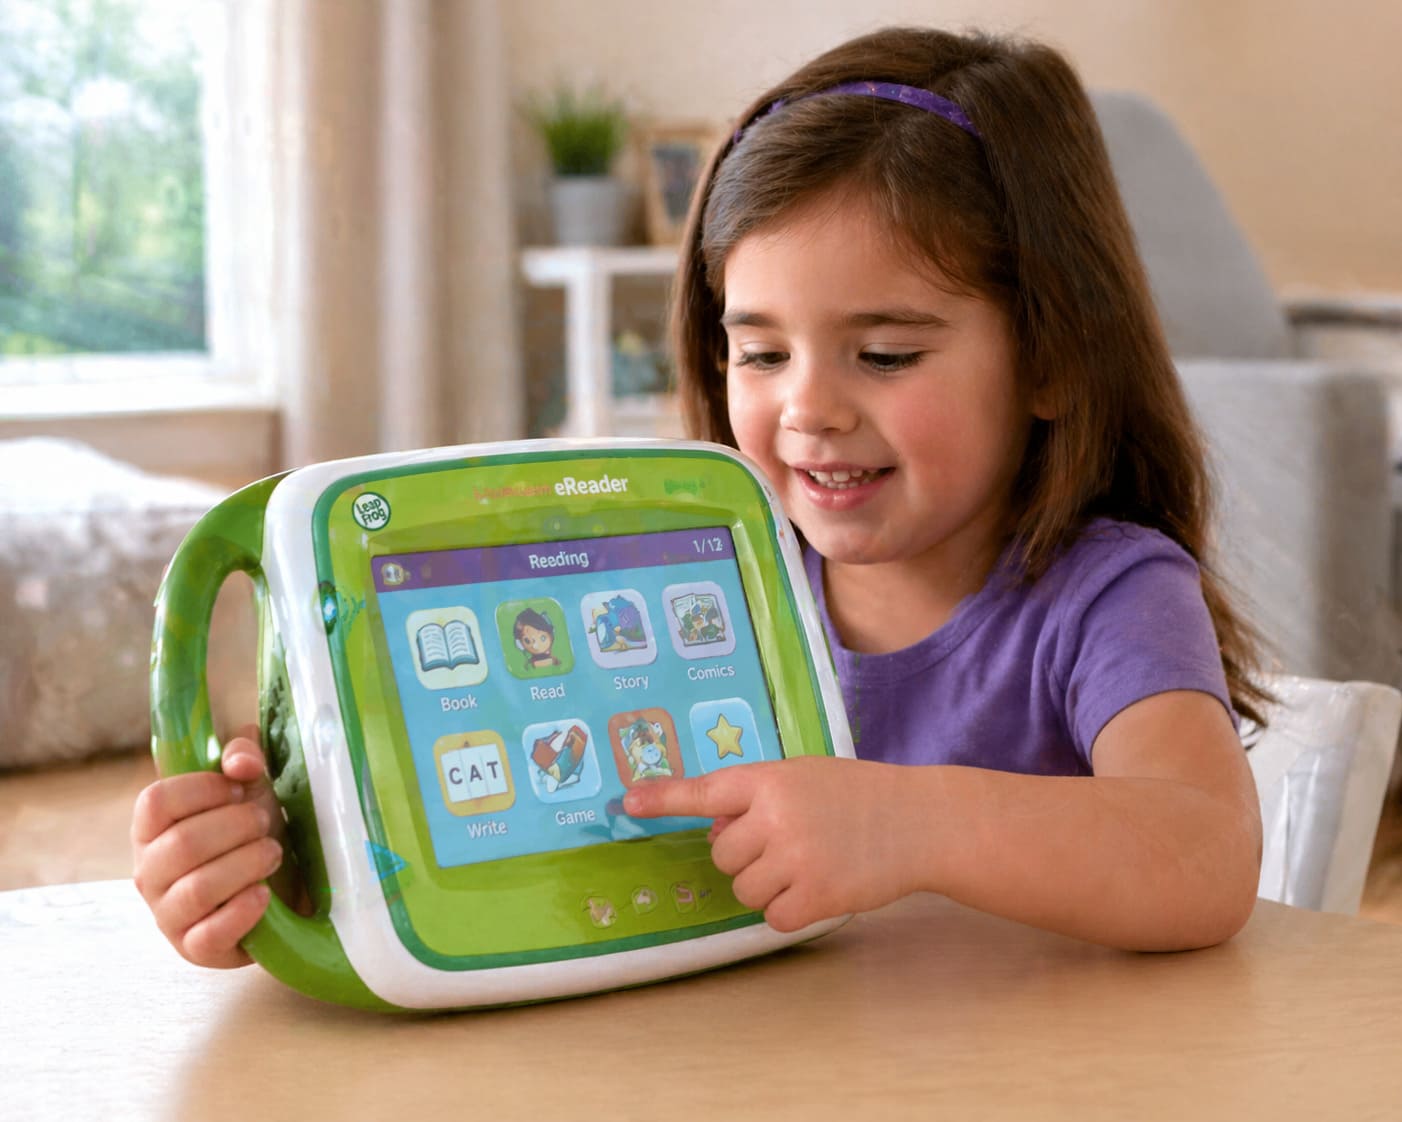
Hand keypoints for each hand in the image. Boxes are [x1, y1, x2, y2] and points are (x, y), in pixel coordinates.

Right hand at [131, 730, 286, 968]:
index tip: (239, 787)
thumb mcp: (250, 785)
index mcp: (152, 829)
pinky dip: (244, 910)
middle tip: (265, 822)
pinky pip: (211, 934)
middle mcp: (149, 873)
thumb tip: (242, 763)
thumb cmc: (252, 831)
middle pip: (183, 844)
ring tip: (272, 853)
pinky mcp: (194, 949)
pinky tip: (264, 893)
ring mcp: (168, 914)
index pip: (155, 802)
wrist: (280, 888)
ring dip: (247, 864)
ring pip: (199, 888)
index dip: (203, 788)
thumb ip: (243, 755)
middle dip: (237, 826)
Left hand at [622, 757, 916, 931]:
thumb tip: (715, 836)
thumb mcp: (804, 778)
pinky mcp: (816, 895)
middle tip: (786, 843)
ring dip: (767, 886)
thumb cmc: (857, 796)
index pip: (705, 791)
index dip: (663, 799)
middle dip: (745, 857)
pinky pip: (772, 916)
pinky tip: (819, 886)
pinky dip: (791, 910)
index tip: (628, 803)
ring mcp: (796, 858)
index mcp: (770, 780)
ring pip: (743, 890)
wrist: (918, 821)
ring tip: (808, 862)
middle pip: (722, 856)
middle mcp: (777, 817)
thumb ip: (757, 798)